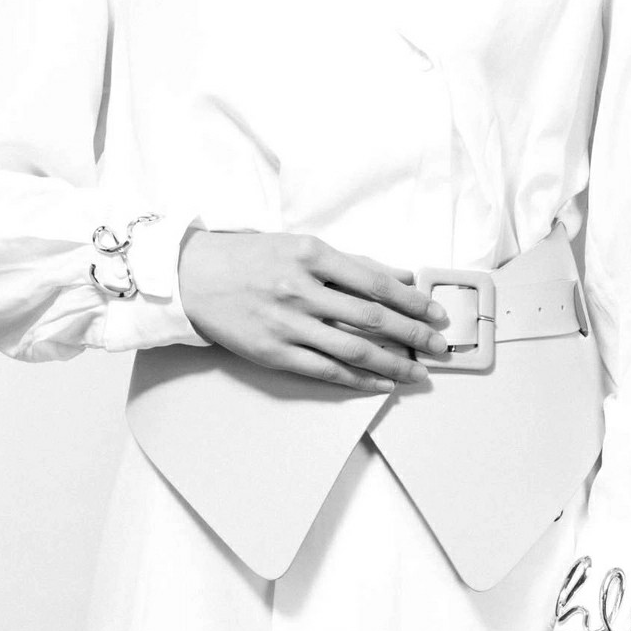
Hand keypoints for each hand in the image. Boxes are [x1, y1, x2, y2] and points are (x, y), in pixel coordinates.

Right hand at [177, 228, 449, 387]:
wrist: (191, 276)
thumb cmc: (249, 257)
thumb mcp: (302, 246)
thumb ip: (352, 262)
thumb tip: (399, 274)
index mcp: (313, 255)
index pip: (378, 283)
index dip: (414, 302)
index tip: (436, 314)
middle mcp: (303, 289)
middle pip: (373, 318)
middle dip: (414, 335)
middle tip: (440, 347)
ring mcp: (288, 323)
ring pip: (354, 350)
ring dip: (393, 365)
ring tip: (417, 373)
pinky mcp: (274, 351)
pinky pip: (326, 371)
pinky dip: (358, 380)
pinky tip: (380, 384)